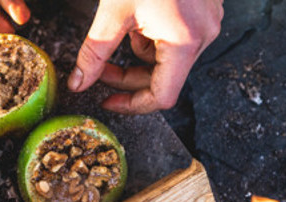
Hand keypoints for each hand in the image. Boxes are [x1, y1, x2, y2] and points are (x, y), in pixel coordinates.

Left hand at [67, 0, 222, 113]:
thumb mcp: (113, 12)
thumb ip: (94, 53)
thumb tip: (77, 84)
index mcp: (184, 42)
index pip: (161, 97)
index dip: (131, 105)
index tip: (106, 101)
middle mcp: (203, 36)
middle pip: (164, 79)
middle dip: (127, 76)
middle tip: (99, 68)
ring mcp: (207, 23)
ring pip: (168, 58)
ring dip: (138, 54)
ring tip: (123, 26)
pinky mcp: (205, 12)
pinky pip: (177, 39)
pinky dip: (153, 37)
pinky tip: (141, 15)